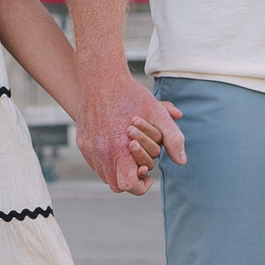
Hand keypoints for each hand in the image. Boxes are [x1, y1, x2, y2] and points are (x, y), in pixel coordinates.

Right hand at [79, 77, 184, 194]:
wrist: (101, 78)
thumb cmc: (131, 95)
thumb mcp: (157, 114)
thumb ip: (172, 138)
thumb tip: (182, 161)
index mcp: (119, 149)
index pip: (128, 185)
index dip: (139, 186)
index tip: (146, 175)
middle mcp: (101, 152)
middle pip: (115, 185)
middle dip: (129, 180)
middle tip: (139, 166)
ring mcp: (89, 148)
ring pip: (103, 175)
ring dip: (117, 171)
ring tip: (128, 156)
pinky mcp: (82, 141)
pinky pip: (94, 162)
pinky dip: (105, 161)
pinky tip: (115, 147)